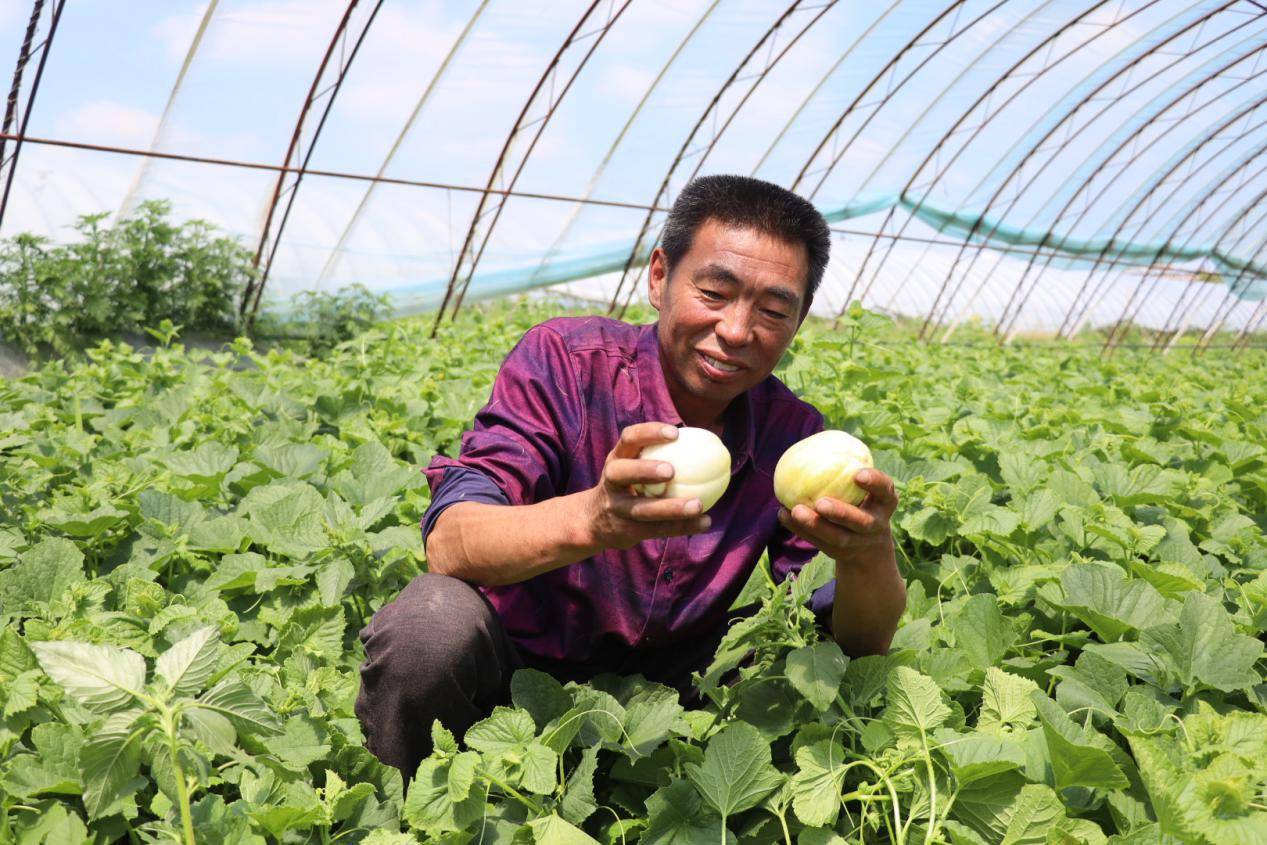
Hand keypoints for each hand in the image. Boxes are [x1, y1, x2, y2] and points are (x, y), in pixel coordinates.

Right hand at [583, 422, 712, 550]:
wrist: (594, 522)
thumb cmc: (627, 484)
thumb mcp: (630, 465)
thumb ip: (656, 454)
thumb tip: (705, 442)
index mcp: (617, 458)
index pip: (629, 439)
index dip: (649, 433)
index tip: (675, 433)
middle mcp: (611, 482)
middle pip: (621, 473)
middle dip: (644, 471)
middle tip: (671, 471)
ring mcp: (617, 508)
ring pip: (642, 509)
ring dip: (671, 508)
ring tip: (697, 505)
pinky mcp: (626, 531)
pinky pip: (656, 529)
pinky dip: (682, 526)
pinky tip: (704, 522)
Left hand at [777, 468, 898, 563]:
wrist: (869, 546)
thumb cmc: (863, 501)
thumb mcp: (867, 489)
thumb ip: (849, 470)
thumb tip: (818, 441)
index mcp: (886, 503)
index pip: (885, 491)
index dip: (874, 483)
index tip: (858, 474)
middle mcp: (875, 525)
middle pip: (860, 522)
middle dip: (841, 513)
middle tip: (821, 503)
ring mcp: (858, 542)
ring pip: (837, 538)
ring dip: (815, 525)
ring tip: (795, 510)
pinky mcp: (840, 553)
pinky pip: (818, 542)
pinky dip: (800, 529)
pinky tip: (783, 514)